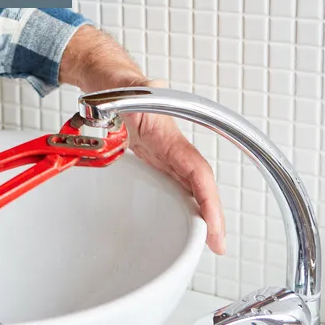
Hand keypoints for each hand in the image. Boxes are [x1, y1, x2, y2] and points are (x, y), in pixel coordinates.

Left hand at [58, 25, 225, 255]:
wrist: (106, 81)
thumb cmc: (115, 84)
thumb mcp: (119, 90)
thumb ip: (125, 94)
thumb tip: (124, 100)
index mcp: (166, 132)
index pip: (195, 167)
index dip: (208, 196)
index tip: (213, 221)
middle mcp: (169, 145)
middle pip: (199, 183)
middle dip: (212, 213)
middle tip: (218, 243)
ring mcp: (161, 154)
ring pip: (188, 186)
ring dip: (200, 212)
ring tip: (210, 241)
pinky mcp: (152, 160)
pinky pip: (173, 184)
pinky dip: (183, 204)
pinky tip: (186, 222)